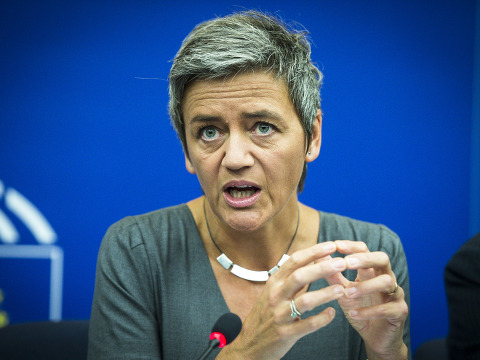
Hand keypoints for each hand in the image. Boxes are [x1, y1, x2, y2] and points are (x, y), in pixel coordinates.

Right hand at [219, 241, 345, 359]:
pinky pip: (307, 325)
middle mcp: (275, 296)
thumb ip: (292, 278)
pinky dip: (322, 319)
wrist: (250, 344)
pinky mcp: (285, 334)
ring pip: (305, 301)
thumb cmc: (266, 314)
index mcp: (274, 282)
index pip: (294, 261)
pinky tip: (332, 314)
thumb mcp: (273, 292)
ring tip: (342, 289)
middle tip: (342, 263)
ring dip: (326, 293)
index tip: (331, 246)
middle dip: (323, 268)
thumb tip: (314, 259)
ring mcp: (279, 315)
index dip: (313, 252)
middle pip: (300, 276)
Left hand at [325, 240, 408, 359]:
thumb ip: (333, 274)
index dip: (352, 246)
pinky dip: (369, 311)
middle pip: (382, 259)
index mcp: (371, 270)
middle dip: (364, 259)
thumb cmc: (359, 309)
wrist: (375, 337)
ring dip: (366, 286)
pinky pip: (388, 308)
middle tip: (346, 263)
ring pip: (387, 282)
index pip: (365, 250)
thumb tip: (318, 256)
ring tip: (348, 293)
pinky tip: (353, 313)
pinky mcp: (400, 312)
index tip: (336, 245)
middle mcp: (386, 277)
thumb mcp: (342, 291)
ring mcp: (395, 294)